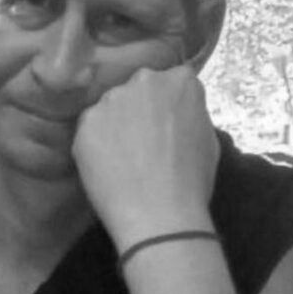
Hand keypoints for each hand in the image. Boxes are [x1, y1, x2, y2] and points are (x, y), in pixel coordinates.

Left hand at [72, 66, 219, 250]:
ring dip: (114, 124)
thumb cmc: (192, 181)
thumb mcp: (207, 138)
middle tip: (142, 142)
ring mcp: (111, 99)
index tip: (166, 126)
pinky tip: (106, 166)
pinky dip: (95, 143)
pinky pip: (90, 128)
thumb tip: (175, 114)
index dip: (167, 106)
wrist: (159, 212)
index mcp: (180, 81)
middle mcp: (143, 81)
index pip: (172, 82)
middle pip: (138, 90)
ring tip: (122, 158)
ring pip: (110, 107)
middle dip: (139, 109)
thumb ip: (188, 114)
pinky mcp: (85, 121)